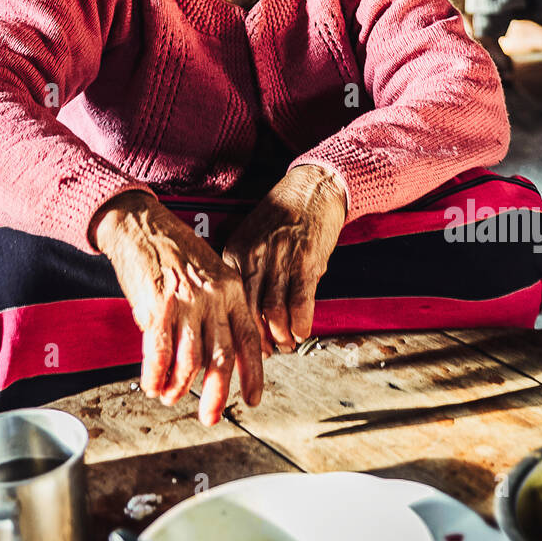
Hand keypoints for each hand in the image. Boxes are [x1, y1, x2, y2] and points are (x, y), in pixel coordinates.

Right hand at [89, 191, 264, 425]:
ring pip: (190, 360)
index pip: (248, 339)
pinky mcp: (156, 307)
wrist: (141, 224)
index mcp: (231, 289)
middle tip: (211, 416)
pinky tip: (152, 386)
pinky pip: (159, 353)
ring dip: (179, 387)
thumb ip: (218, 308)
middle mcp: (212, 297)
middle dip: (216, 394)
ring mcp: (185, 303)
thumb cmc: (173, 249)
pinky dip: (155, 375)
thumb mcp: (210, 272)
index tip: (253, 398)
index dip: (252, 373)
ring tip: (171, 397)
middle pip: (220, 357)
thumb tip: (219, 351)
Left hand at [220, 165, 346, 355]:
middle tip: (265, 353)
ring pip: (274, 311)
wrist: (313, 186)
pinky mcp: (307, 260)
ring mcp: (281, 258)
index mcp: (237, 250)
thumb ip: (245, 269)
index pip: (228, 299)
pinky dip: (300, 323)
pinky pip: (300, 301)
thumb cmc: (282, 213)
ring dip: (281, 335)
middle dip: (257, 339)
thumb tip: (241, 308)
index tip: (241, 343)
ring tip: (286, 345)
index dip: (235, 327)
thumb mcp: (252, 236)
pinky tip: (301, 332)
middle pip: (248, 310)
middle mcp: (255, 256)